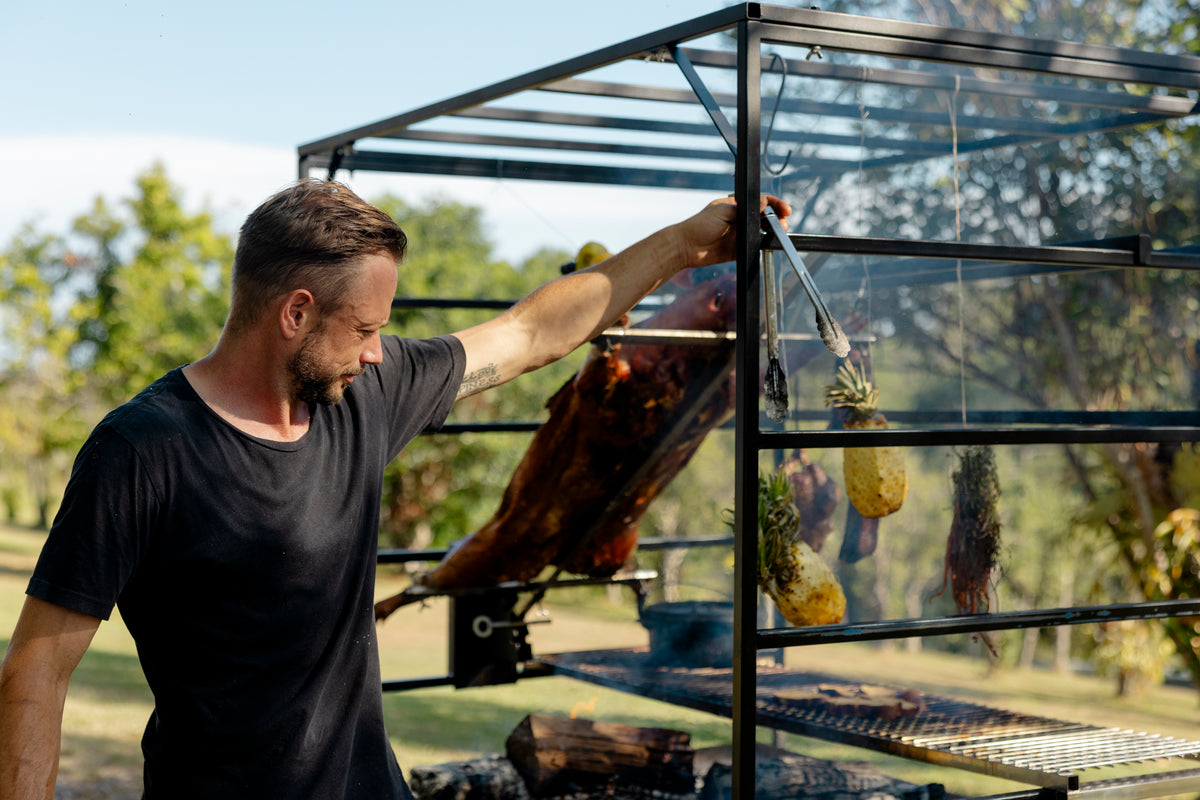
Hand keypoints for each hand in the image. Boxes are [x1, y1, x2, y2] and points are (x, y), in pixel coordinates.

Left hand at [677, 194, 792, 269]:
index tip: (784, 209)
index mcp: (735, 207)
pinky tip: (767, 244)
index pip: (759, 202)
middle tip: (783, 223)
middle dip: (777, 219)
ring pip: (762, 232)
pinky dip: (762, 246)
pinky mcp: (738, 250)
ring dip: (772, 232)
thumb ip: (745, 208)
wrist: (686, 248)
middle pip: (764, 217)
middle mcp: (739, 220)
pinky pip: (754, 247)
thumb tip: (764, 202)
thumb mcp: (723, 211)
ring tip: (778, 233)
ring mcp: (739, 235)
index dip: (774, 204)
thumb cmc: (698, 225)